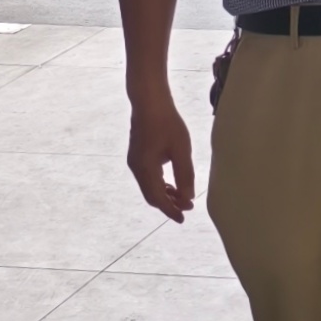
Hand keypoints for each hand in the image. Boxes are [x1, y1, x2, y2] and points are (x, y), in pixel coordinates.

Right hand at [127, 92, 198, 221]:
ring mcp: (134, 162)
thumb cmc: (167, 123)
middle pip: (151, 195)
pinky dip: (159, 184)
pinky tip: (172, 183)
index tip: (183, 218)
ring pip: (148, 187)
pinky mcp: (136, 156)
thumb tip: (187, 198)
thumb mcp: (181, 150)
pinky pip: (147, 177)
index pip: (157, 198)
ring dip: (164, 194)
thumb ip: (184, 175)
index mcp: (146, 169)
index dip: (170, 210)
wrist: (149, 101)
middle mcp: (136, 168)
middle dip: (168, 204)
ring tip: (181, 197)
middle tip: (186, 209)